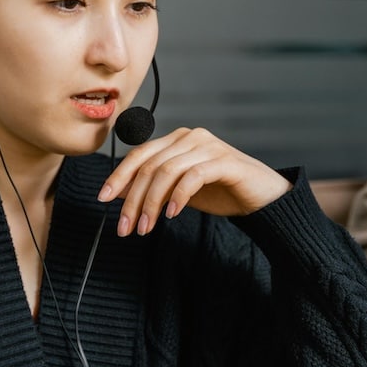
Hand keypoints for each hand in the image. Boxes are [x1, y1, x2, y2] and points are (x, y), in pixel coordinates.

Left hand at [98, 127, 290, 236]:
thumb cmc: (222, 192)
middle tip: (125, 228)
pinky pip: (192, 177)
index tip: (103, 199)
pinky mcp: (224, 162)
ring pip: (166, 171)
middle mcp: (190, 137)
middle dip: (132, 199)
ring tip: (145, 228)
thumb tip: (121, 195)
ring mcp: (208, 146)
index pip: (140, 154)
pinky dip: (178, 197)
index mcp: (177, 140)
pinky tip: (172, 215)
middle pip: (149, 165)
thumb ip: (155, 189)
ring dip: (151, 203)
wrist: (264, 197)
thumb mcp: (180, 193)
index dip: (119, 176)